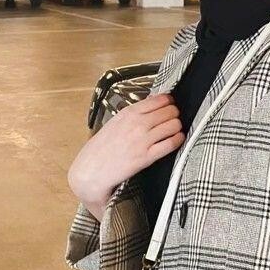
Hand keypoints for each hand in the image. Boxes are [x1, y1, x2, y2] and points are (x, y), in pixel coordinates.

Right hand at [67, 93, 184, 218]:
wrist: (91, 170)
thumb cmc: (101, 148)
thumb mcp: (115, 122)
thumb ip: (133, 113)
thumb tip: (152, 103)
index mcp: (128, 113)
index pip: (160, 99)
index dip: (169, 102)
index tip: (170, 106)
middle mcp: (137, 123)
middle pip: (170, 111)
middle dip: (175, 114)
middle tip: (173, 119)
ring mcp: (142, 140)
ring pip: (173, 125)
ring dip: (177, 127)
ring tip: (175, 130)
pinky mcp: (146, 157)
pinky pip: (171, 143)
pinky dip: (178, 140)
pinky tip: (177, 140)